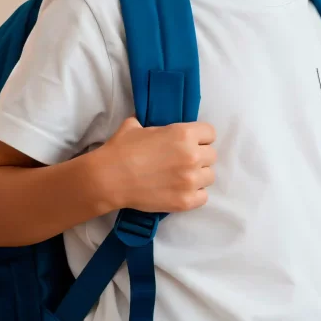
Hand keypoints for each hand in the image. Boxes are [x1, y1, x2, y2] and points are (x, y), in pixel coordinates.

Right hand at [95, 117, 216, 212]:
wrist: (108, 179)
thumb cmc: (121, 150)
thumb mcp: (136, 126)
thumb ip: (152, 123)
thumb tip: (148, 120)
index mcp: (184, 133)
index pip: (210, 133)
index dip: (200, 138)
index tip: (190, 142)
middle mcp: (193, 155)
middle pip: (211, 155)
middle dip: (199, 157)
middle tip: (182, 162)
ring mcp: (191, 180)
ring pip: (209, 176)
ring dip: (198, 176)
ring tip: (181, 177)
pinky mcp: (186, 201)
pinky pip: (203, 197)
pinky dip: (194, 195)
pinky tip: (180, 191)